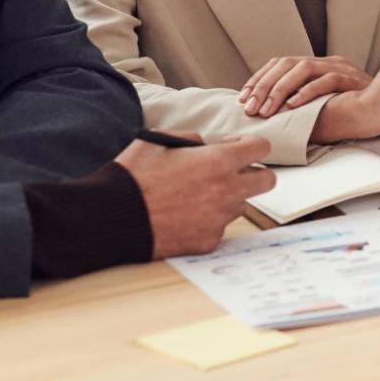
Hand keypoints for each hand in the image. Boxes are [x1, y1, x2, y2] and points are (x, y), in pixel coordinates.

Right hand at [116, 133, 275, 257]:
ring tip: (196, 195)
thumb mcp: (157, 141)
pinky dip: (207, 220)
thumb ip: (190, 139)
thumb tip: (206, 145)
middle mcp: (226, 191)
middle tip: (230, 172)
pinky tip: (183, 216)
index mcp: (217, 161)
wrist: (112, 219)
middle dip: (254, 173)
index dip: (250, 144)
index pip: (262, 147)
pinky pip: (219, 227)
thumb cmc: (132, 177)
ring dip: (228, 197)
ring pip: (241, 204)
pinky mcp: (208, 241)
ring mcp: (219, 219)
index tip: (234, 146)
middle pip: (267, 181)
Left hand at [237, 55, 371, 117]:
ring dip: (281, 89)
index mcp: (316, 66)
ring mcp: (340, 68)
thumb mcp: (317, 106)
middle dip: (264, 86)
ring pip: (303, 68)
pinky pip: (327, 81)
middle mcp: (326, 62)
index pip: (280, 63)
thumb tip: (264, 113)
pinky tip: (294, 106)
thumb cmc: (349, 113)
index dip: (259, 79)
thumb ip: (297, 103)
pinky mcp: (352, 79)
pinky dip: (308, 92)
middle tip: (251, 108)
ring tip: (269, 109)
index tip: (242, 98)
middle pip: (287, 63)